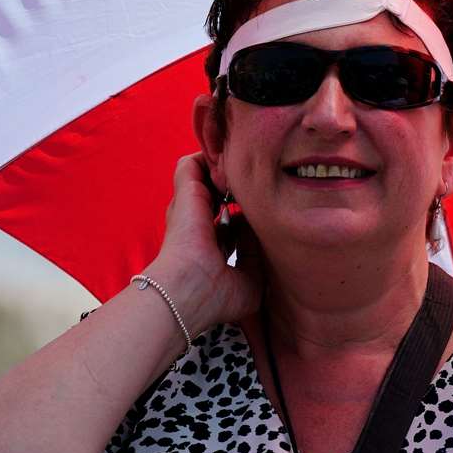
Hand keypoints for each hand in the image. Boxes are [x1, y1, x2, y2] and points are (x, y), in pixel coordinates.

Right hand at [141, 154, 262, 335]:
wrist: (188, 291)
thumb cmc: (215, 295)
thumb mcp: (250, 278)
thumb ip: (258, 252)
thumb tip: (264, 226)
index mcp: (210, 245)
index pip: (229, 220)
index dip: (248, 212)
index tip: (266, 208)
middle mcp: (198, 223)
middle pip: (218, 194)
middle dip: (238, 185)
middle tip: (260, 182)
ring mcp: (190, 207)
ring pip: (205, 173)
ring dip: (224, 168)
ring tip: (248, 167)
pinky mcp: (185, 192)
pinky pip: (194, 162)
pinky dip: (210, 157)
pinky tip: (234, 164)